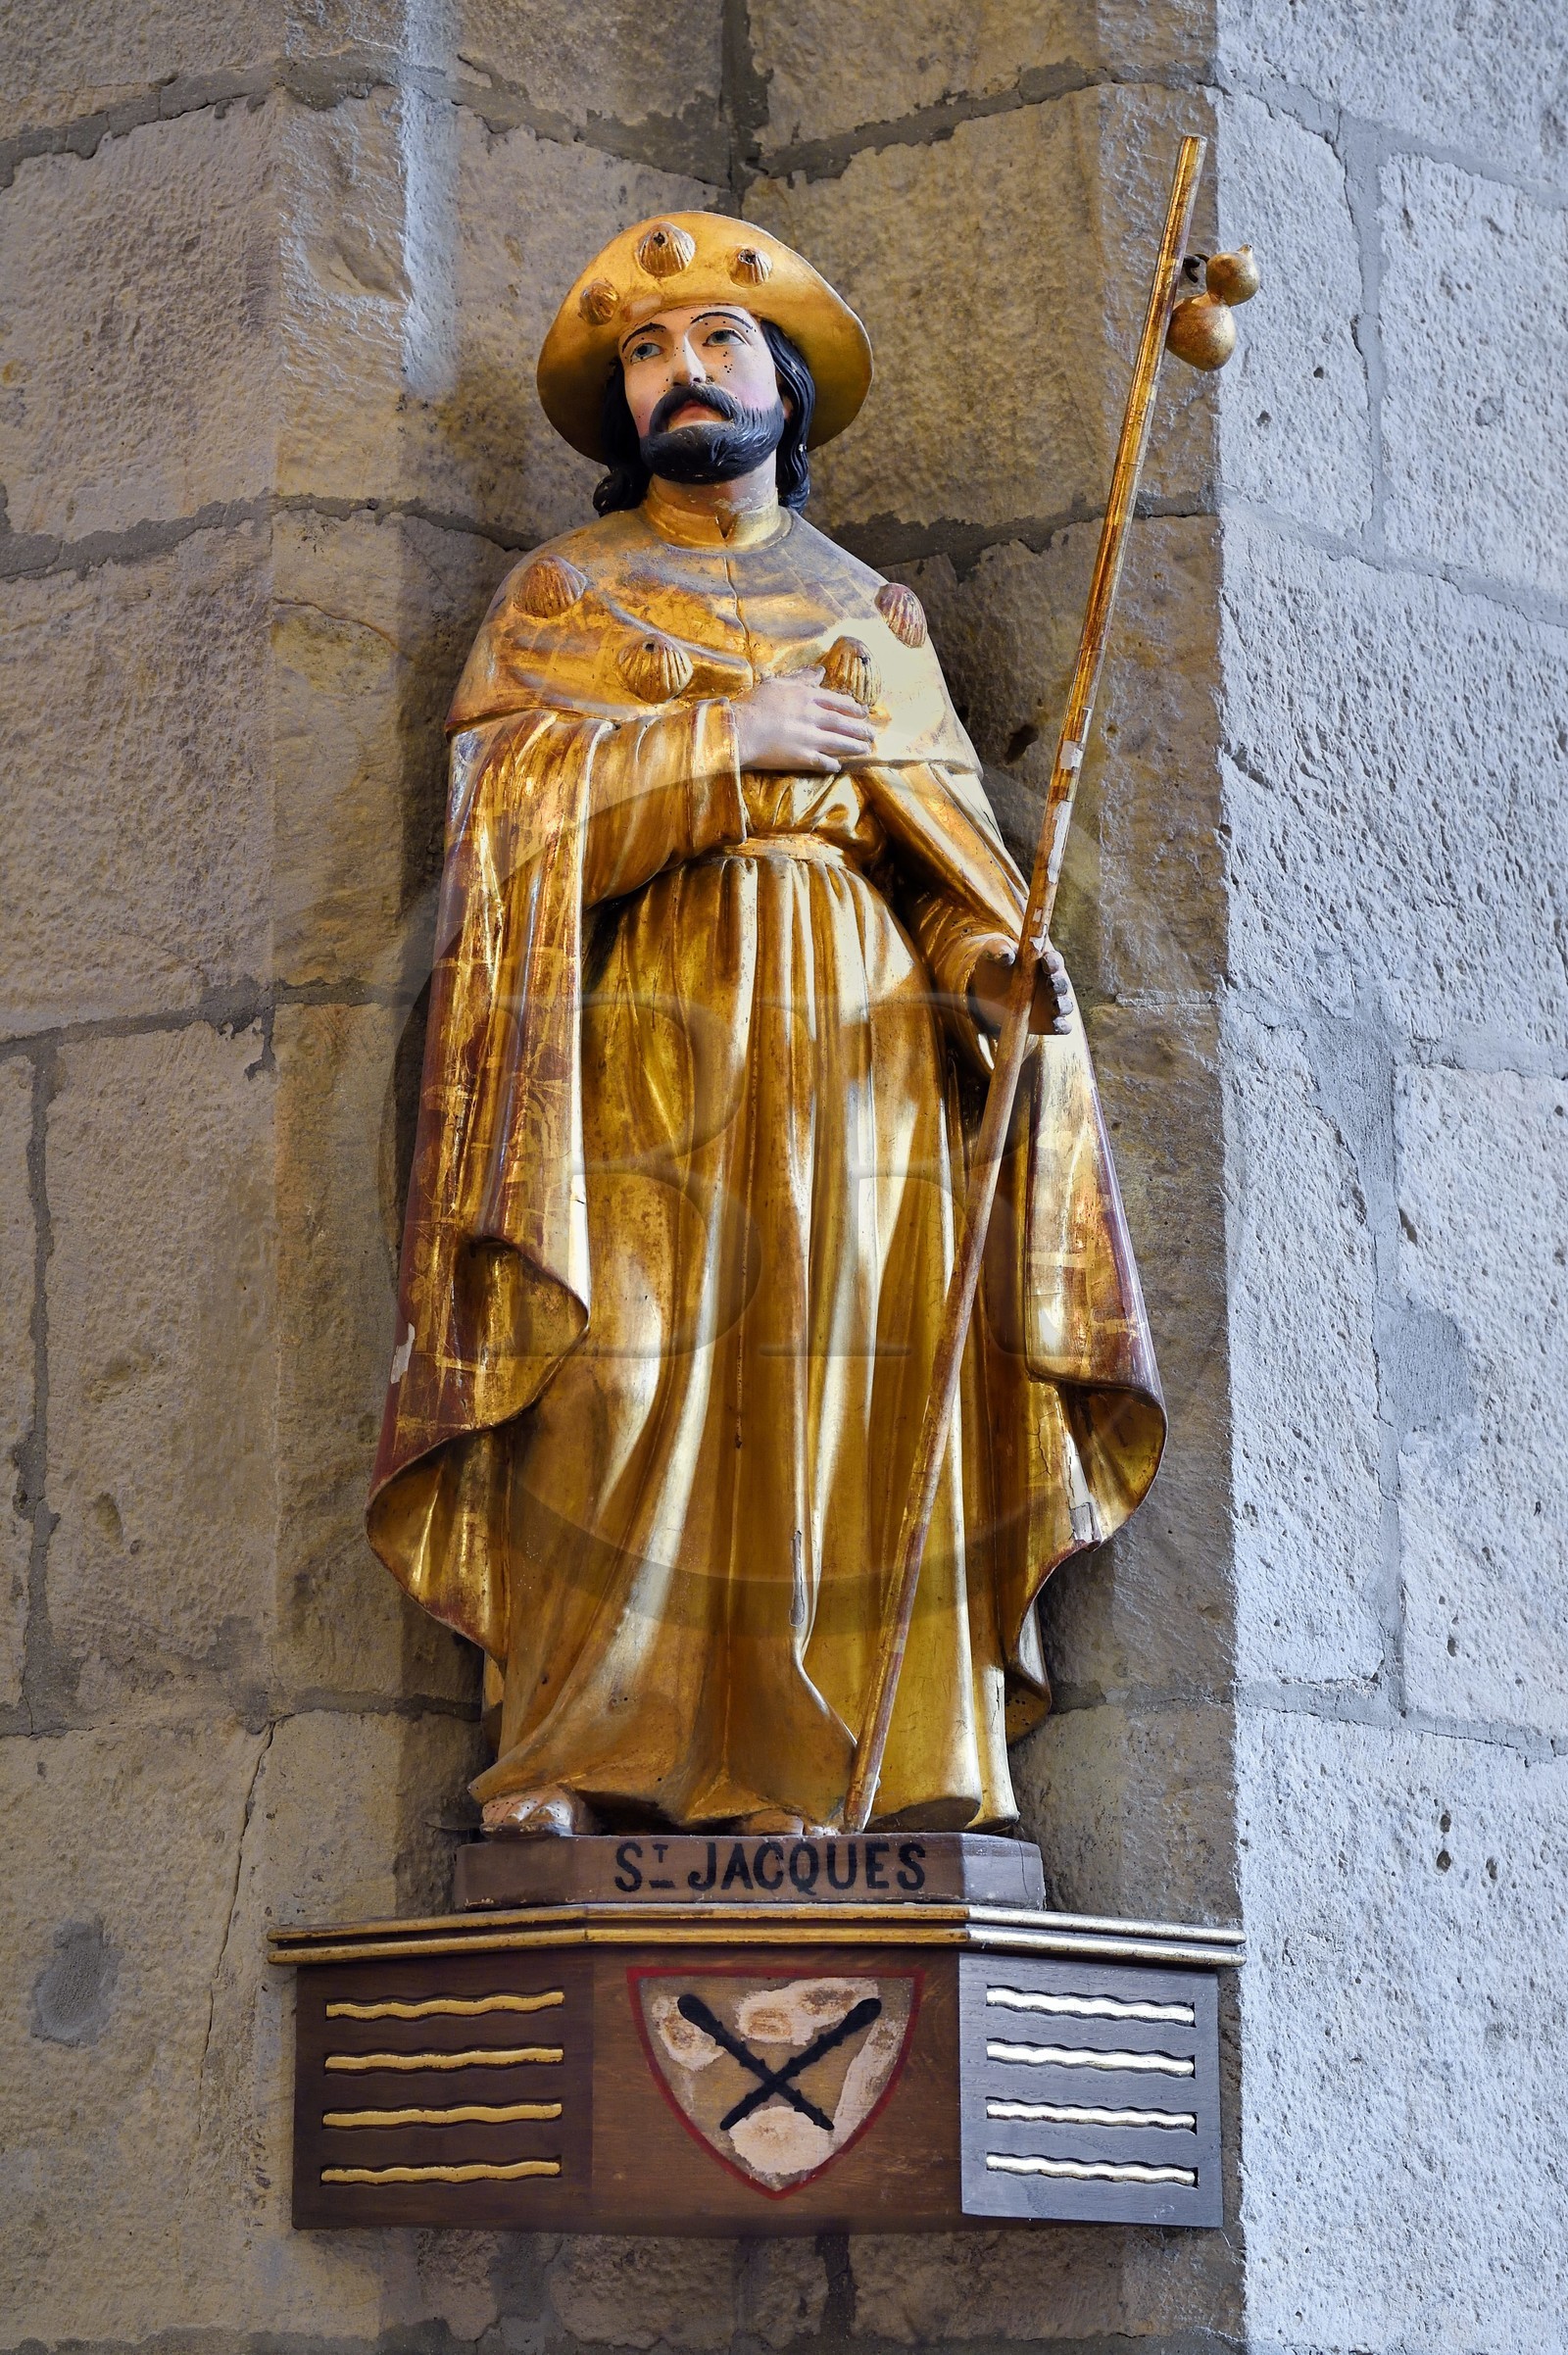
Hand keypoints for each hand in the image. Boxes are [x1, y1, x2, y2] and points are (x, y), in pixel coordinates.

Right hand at [732, 674, 876, 772]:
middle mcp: (813, 717)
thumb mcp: (778, 684)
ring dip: (854, 747)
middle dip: (860, 729)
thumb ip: (802, 678)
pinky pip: (823, 761)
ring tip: (865, 749)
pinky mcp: (802, 757)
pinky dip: (832, 764)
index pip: (837, 701)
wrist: (741, 728)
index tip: (863, 713)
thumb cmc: (754, 704)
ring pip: (839, 742)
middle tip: (872, 734)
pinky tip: (838, 767)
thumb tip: (820, 672)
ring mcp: (809, 738)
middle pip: (843, 723)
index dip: (853, 708)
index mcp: (807, 697)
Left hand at [969, 944, 1073, 1036]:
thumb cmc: (993, 964)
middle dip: (1059, 984)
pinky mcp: (1048, 1023)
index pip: (1054, 960)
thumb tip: (1006, 955)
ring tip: (1056, 1005)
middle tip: (1051, 983)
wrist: (984, 991)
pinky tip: (1057, 1025)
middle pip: (1062, 983)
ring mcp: (1051, 1004)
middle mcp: (1051, 982)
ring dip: (1063, 1004)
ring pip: (1065, 1004)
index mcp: (1043, 961)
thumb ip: (999, 949)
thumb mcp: (992, 952)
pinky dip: (1061, 1026)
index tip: (1045, 962)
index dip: (1052, 961)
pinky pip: (1060, 1026)